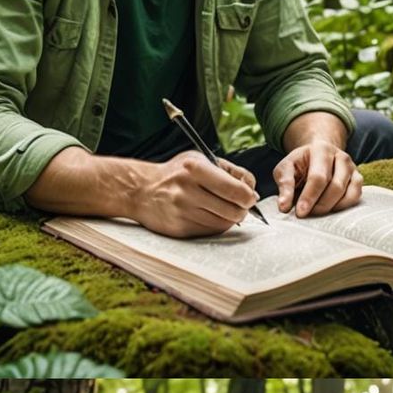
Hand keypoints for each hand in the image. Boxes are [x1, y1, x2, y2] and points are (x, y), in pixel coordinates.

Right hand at [134, 151, 257, 236]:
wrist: (140, 190)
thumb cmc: (175, 173)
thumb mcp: (200, 160)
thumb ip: (229, 171)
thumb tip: (252, 192)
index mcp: (195, 169)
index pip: (236, 190)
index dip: (248, 197)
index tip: (248, 197)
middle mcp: (188, 191)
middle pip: (233, 211)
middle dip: (242, 210)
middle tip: (239, 205)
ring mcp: (182, 212)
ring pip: (224, 224)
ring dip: (229, 218)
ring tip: (222, 209)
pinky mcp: (179, 229)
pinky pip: (210, 232)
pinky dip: (215, 225)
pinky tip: (208, 216)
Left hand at [272, 139, 361, 218]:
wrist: (316, 157)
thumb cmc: (300, 164)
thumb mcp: (285, 168)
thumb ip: (284, 184)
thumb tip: (284, 206)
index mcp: (321, 149)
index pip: (318, 177)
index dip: (309, 197)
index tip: (300, 212)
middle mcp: (341, 157)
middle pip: (336, 186)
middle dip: (320, 205)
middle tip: (306, 214)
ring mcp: (352, 168)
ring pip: (348, 193)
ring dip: (331, 207)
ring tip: (315, 211)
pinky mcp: (358, 179)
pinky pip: (355, 197)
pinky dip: (342, 207)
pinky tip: (328, 209)